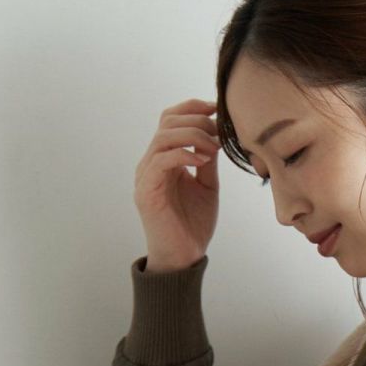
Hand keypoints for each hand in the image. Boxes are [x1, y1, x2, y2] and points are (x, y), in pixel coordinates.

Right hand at [134, 97, 220, 271]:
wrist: (184, 257)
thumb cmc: (193, 225)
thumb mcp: (207, 186)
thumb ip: (207, 160)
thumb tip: (217, 135)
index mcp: (165, 158)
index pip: (171, 119)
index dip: (192, 108)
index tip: (217, 108)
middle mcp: (152, 162)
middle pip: (167, 121)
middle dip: (197, 120)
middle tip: (219, 132)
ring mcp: (147, 175)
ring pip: (163, 137)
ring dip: (192, 135)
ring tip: (213, 147)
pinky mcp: (146, 191)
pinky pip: (161, 160)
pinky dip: (183, 154)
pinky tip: (202, 161)